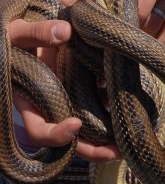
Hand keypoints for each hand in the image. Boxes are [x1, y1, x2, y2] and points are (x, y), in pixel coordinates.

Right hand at [10, 19, 120, 162]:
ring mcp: (69, 101)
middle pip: (70, 140)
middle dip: (93, 149)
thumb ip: (37, 33)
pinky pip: (98, 105)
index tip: (75, 124)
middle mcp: (51, 107)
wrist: (29, 32)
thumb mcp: (18, 34)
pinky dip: (112, 109)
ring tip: (130, 138)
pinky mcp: (83, 90)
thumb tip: (64, 32)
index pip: (38, 130)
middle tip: (117, 152)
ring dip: (108, 135)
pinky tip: (130, 107)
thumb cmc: (15, 37)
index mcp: (30, 102)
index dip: (55, 134)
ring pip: (88, 127)